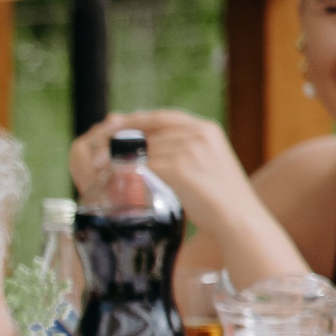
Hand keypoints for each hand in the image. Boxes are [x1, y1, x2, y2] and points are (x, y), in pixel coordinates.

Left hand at [70, 110, 258, 230]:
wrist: (238, 219)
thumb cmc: (220, 199)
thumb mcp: (205, 165)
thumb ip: (180, 151)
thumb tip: (147, 150)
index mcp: (206, 129)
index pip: (163, 116)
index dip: (135, 119)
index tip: (112, 123)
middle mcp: (199, 134)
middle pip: (149, 131)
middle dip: (120, 139)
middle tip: (97, 148)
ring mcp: (190, 150)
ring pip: (144, 150)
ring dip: (120, 159)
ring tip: (100, 168)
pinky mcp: (180, 168)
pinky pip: (144, 167)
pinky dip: (127, 173)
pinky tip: (113, 180)